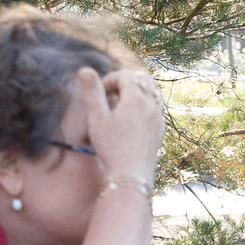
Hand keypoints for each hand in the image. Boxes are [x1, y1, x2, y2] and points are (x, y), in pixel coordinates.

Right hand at [77, 67, 163, 187]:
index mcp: (136, 98)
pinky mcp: (160, 129)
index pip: (125, 75)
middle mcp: (151, 104)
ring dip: (136, 92)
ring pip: (152, 92)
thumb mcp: (97, 118)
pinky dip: (144, 105)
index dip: (109, 80)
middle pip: (142, 79)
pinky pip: (155, 107)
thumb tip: (84, 69)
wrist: (131, 175)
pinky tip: (131, 119)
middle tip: (110, 96)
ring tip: (120, 106)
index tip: (98, 94)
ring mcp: (159, 117)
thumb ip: (92, 92)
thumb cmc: (112, 147)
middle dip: (125, 82)